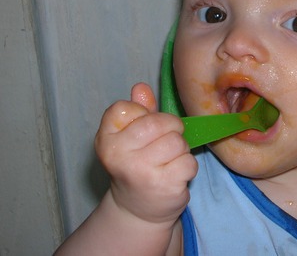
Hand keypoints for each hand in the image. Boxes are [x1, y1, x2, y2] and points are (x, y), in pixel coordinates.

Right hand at [95, 83, 197, 225]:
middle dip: (171, 129)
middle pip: (158, 122)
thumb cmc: (137, 165)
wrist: (137, 209)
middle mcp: (118, 155)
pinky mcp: (163, 185)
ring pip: (177, 141)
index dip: (142, 114)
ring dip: (180, 150)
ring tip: (168, 161)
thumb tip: (141, 88)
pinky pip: (188, 162)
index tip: (143, 130)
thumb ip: (138, 110)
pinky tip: (174, 175)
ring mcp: (140, 171)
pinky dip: (187, 167)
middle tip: (165, 143)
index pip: (125, 107)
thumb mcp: (131, 136)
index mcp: (106, 139)